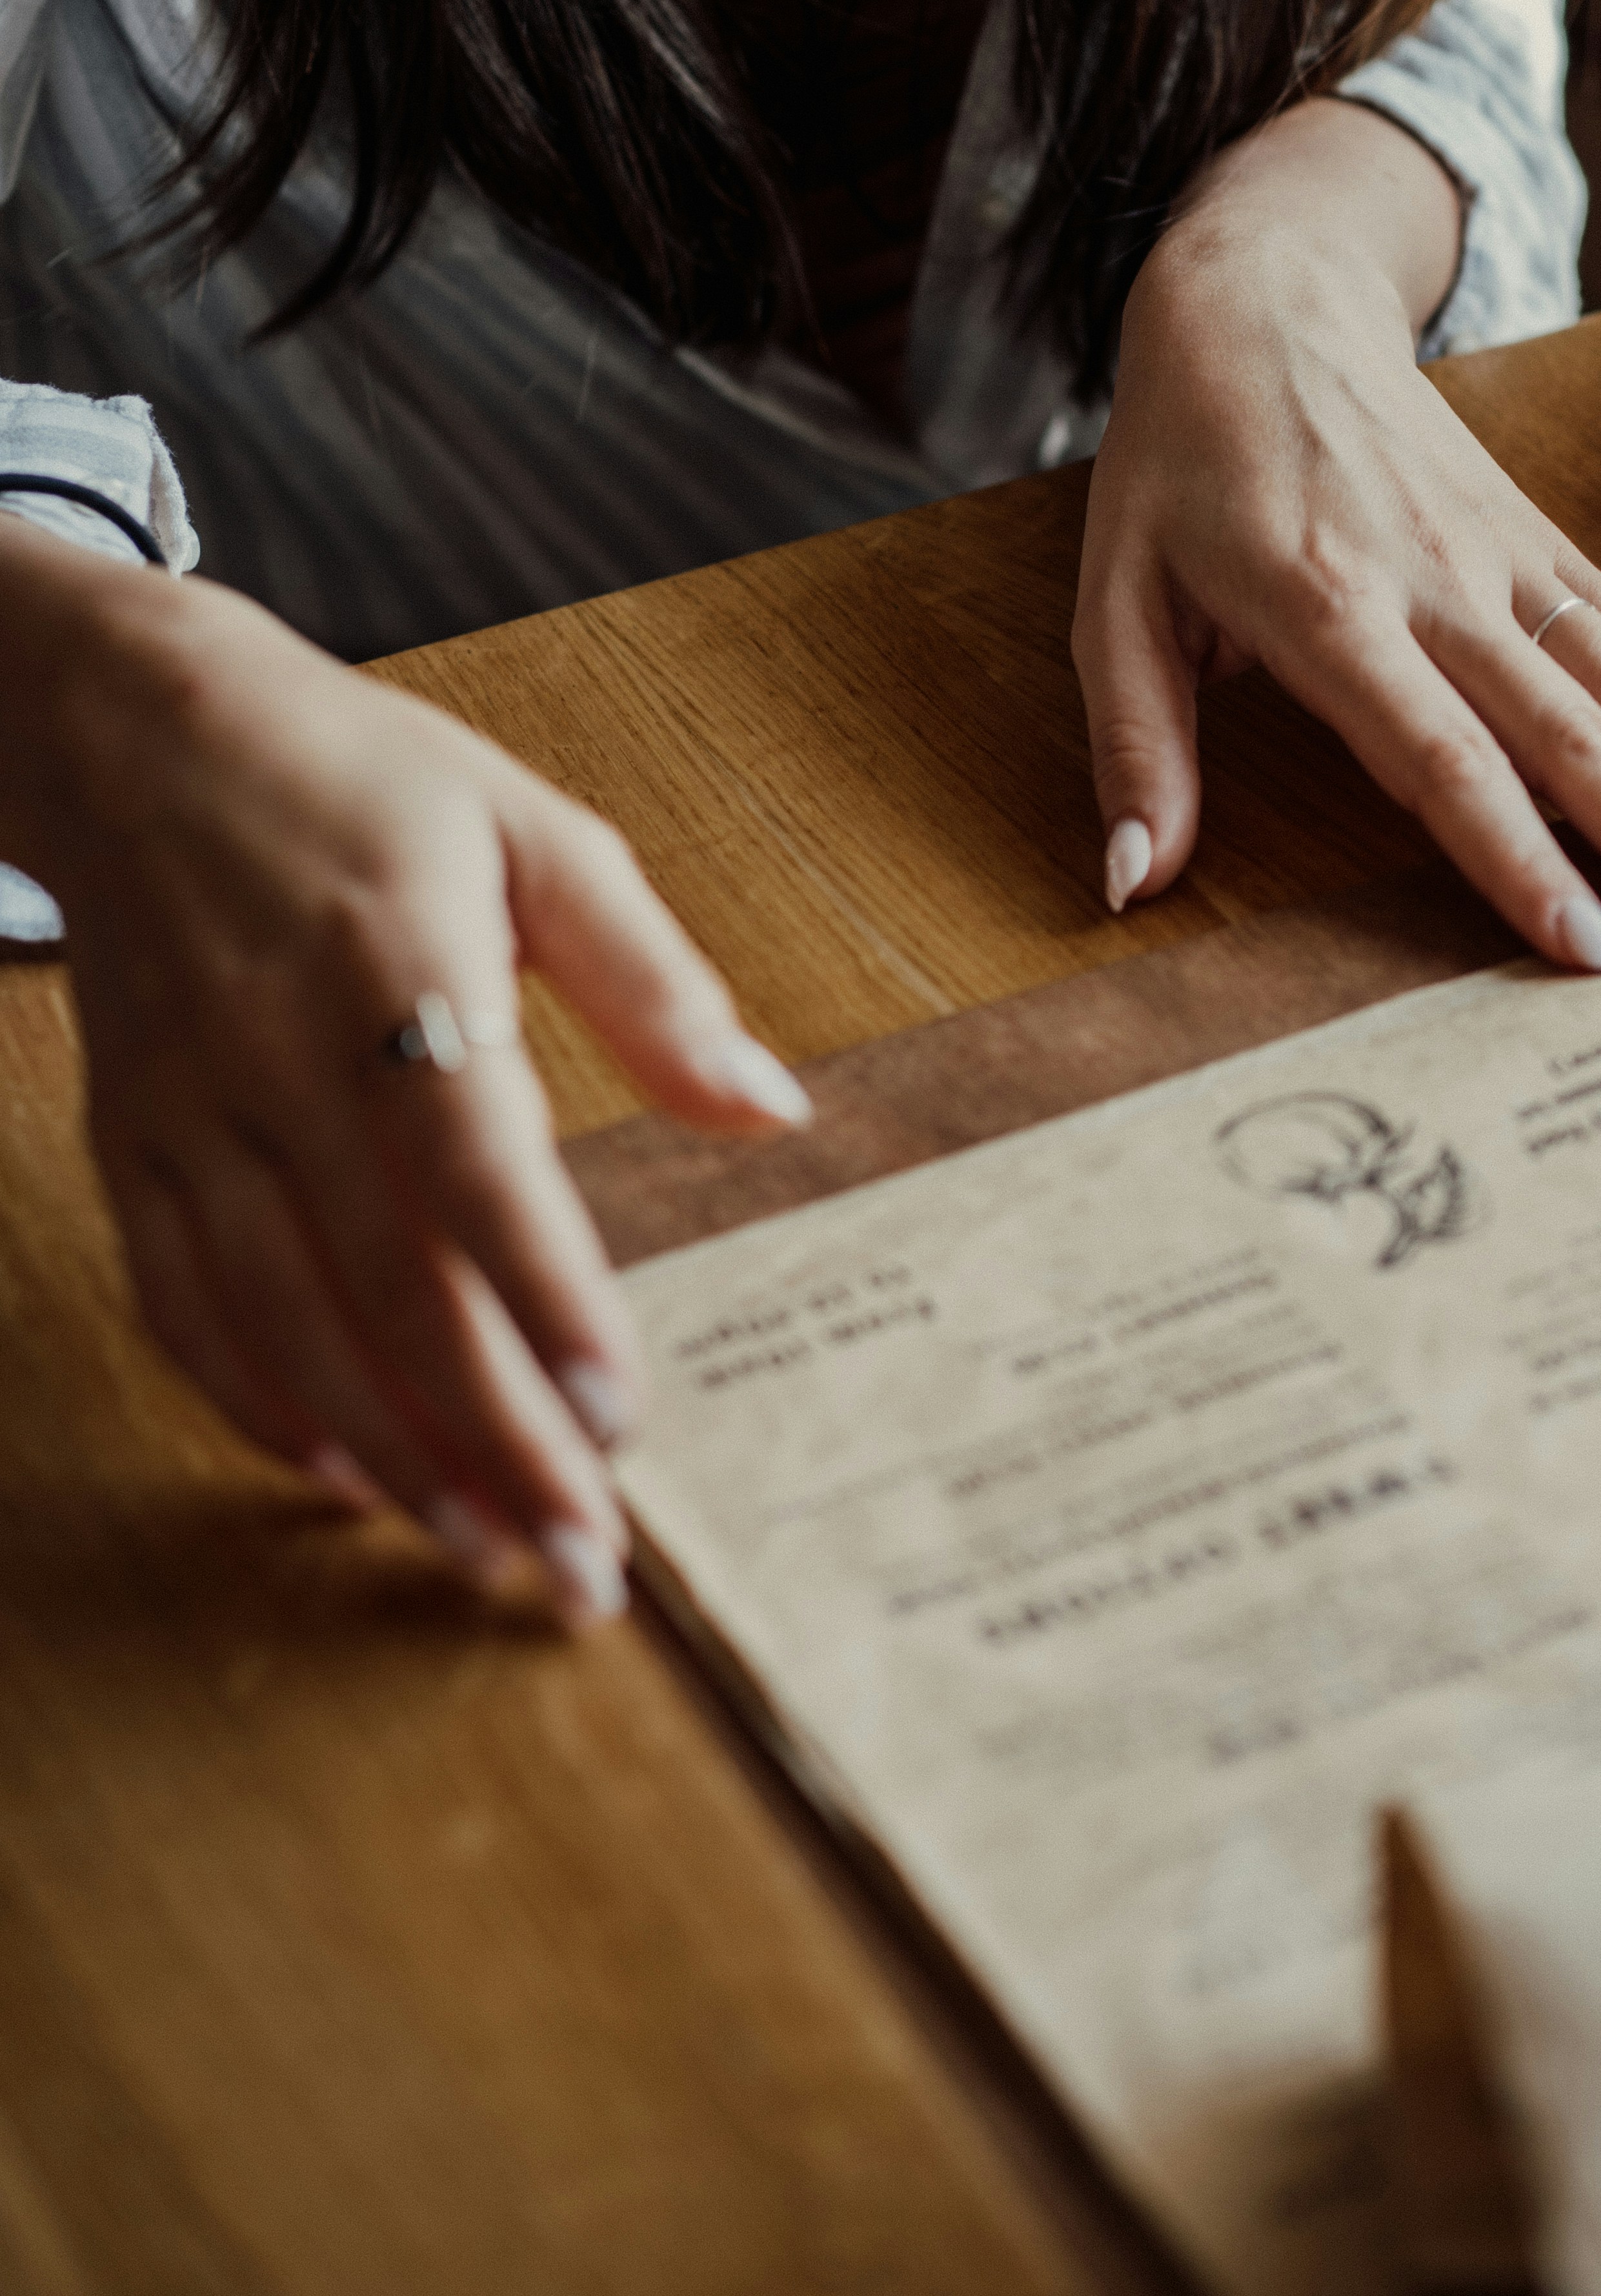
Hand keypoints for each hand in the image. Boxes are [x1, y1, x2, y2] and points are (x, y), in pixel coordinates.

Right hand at [0, 531, 811, 1625]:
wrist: (137, 734)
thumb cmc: (361, 781)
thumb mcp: (536, 833)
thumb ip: (654, 979)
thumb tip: (770, 1106)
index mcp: (396, 970)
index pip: (473, 1165)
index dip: (543, 1298)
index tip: (617, 1415)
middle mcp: (279, 1059)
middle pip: (387, 1285)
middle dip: (491, 1439)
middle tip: (580, 1561)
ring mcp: (193, 1115)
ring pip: (284, 1324)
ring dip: (390, 1453)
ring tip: (485, 1549)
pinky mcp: (135, 1148)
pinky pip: (188, 1306)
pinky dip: (261, 1405)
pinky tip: (345, 1475)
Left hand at [1072, 103, 1600, 964]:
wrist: (1259, 297)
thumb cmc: (1179, 461)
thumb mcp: (1114, 600)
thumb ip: (1137, 748)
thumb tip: (1133, 882)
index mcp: (1329, 608)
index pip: (1443, 758)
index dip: (1522, 856)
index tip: (1588, 947)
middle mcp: (1437, 584)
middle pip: (1571, 730)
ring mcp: (1503, 557)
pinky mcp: (1539, 539)